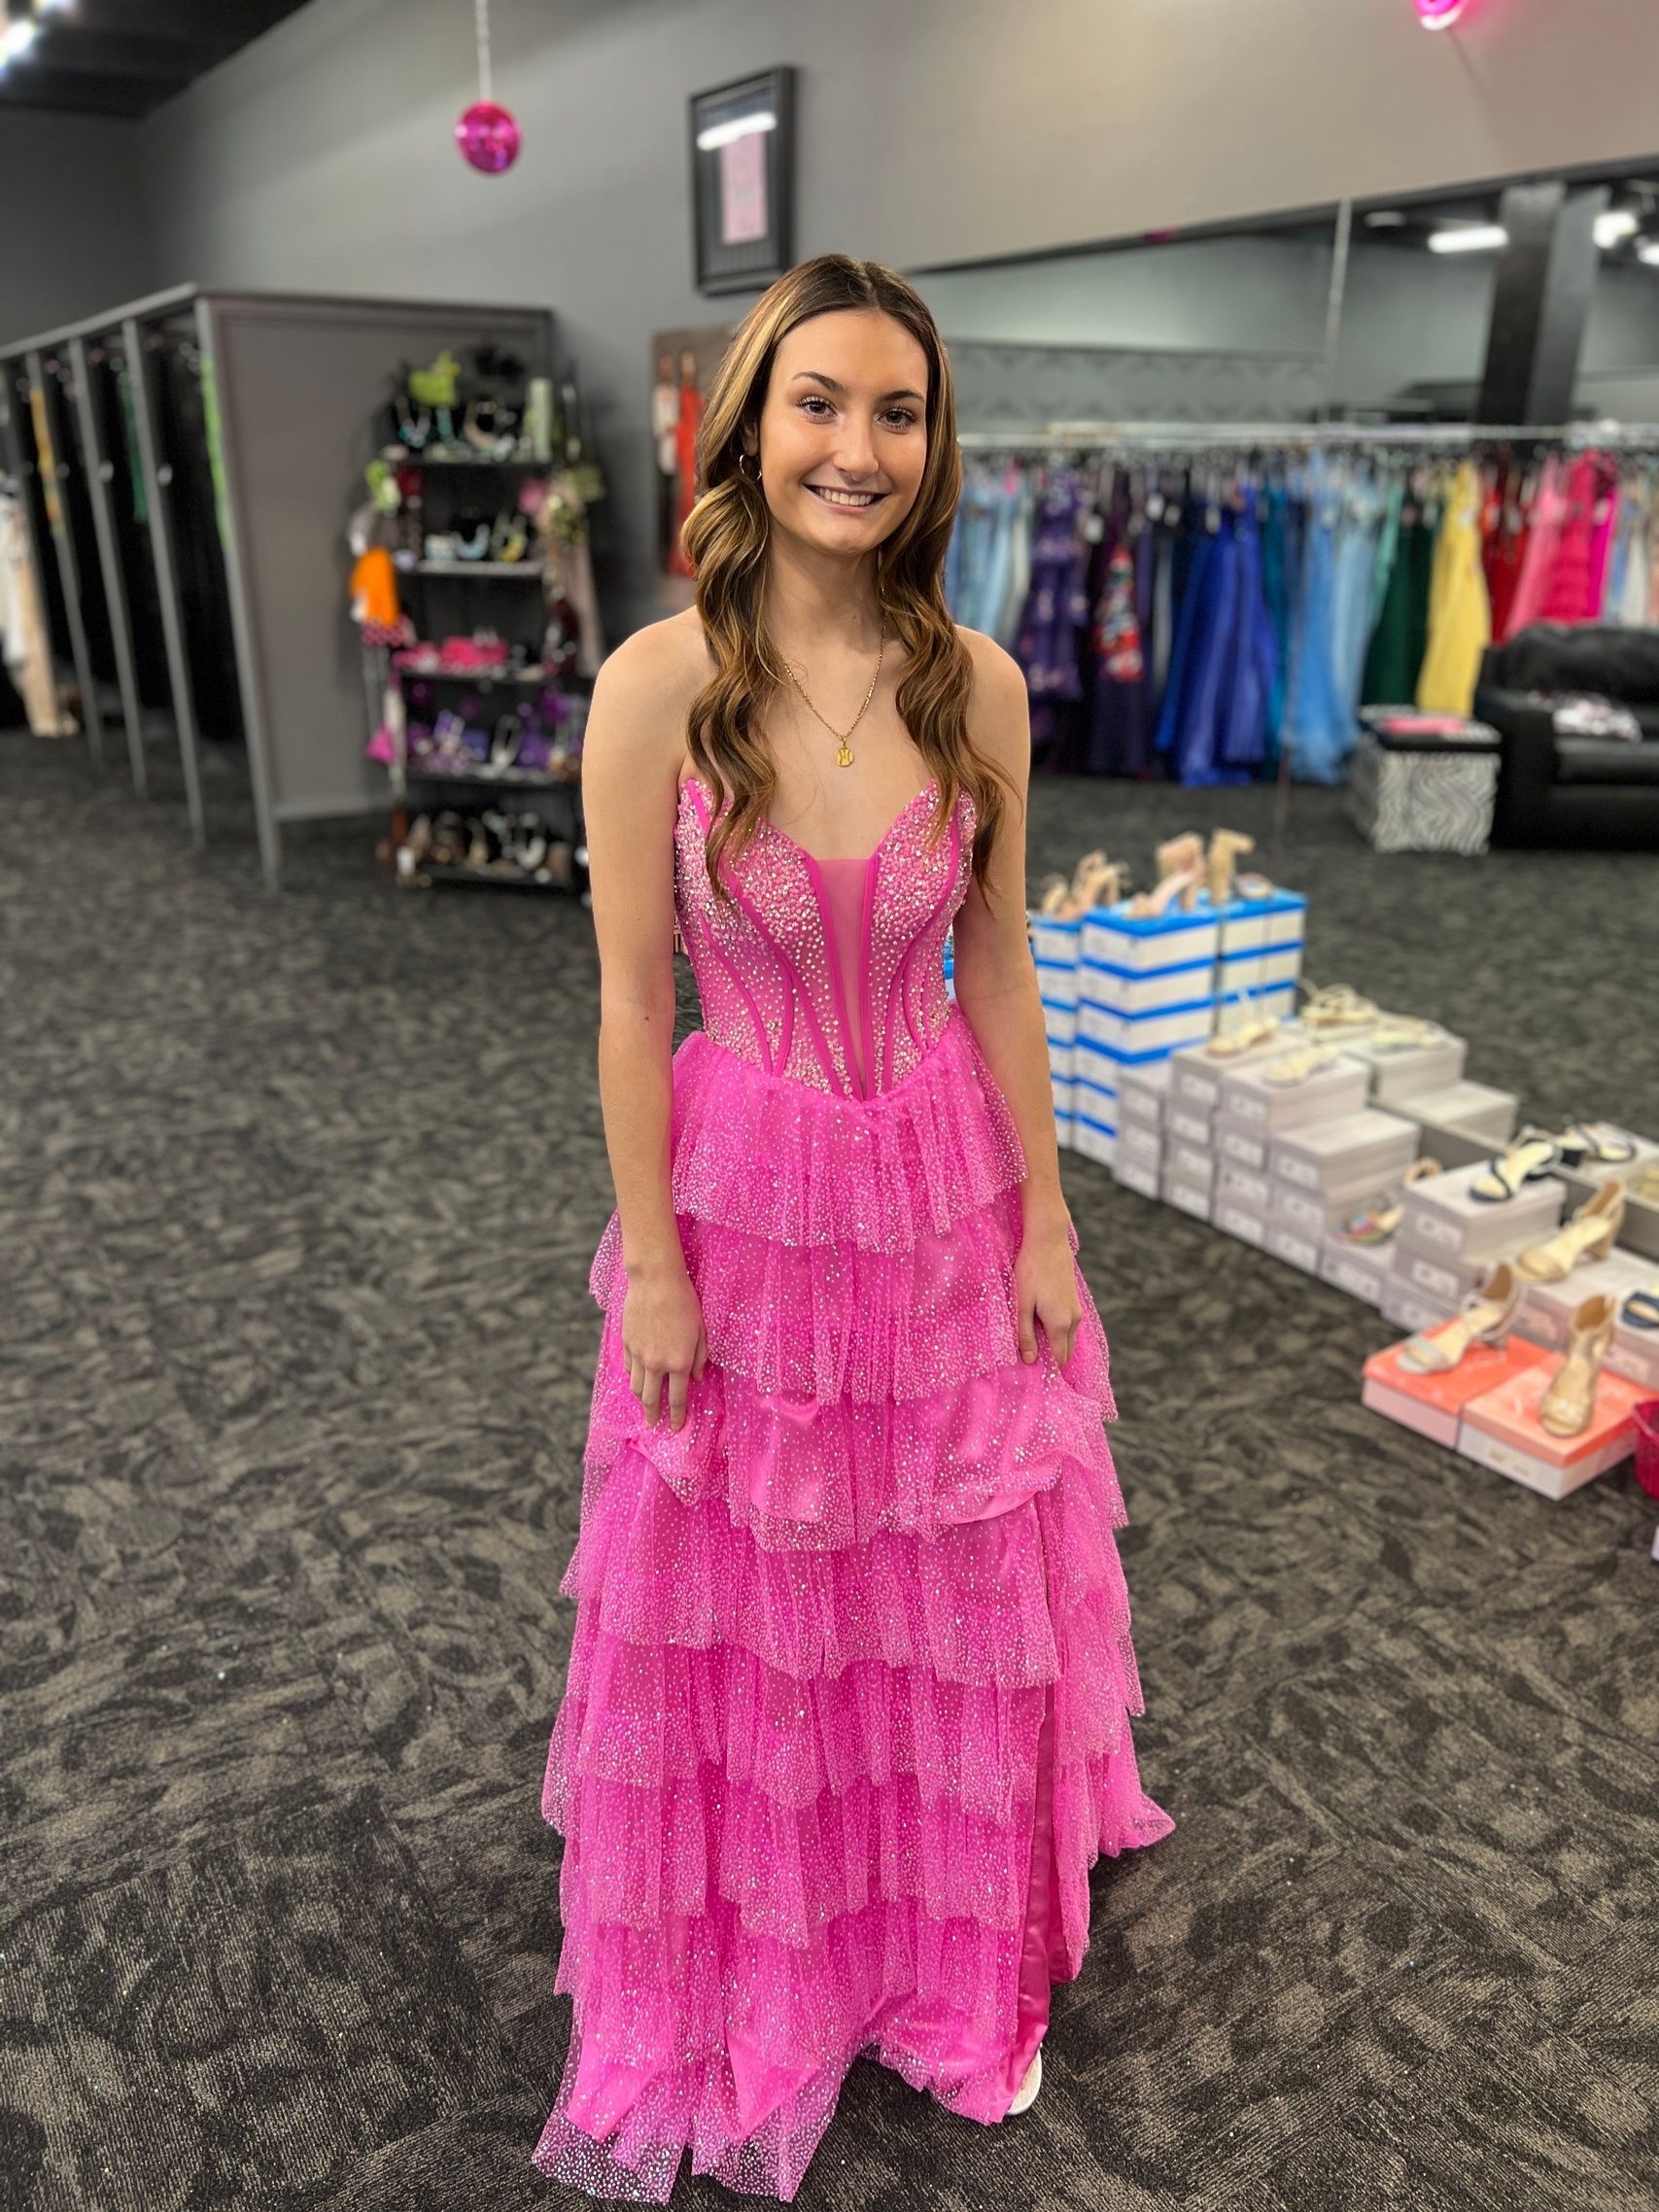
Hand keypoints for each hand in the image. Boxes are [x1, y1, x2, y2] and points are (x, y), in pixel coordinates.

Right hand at [620, 1262, 707, 1431]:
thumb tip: (697, 1379)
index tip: (675, 1428)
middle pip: (651, 1399)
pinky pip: (628, 1368)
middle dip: (653, 1416)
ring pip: (635, 1387)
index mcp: (679, 1362)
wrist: (656, 1281)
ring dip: (640, 1400)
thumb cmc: (685, 1302)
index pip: (676, 1399)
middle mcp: (657, 1364)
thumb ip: (700, 1358)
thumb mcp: (702, 1330)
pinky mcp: (627, 1343)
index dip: (676, 1417)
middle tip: (653, 1426)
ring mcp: (639, 1355)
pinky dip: (632, 1378)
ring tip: (644, 1406)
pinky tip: (636, 1380)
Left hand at [1014, 1215, 1081, 1366]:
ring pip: (1068, 1338)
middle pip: (1066, 1352)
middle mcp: (1073, 1321)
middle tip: (1031, 1365)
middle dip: (1052, 1362)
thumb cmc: (1031, 1270)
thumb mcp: (1022, 1304)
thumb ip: (1025, 1333)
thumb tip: (1029, 1360)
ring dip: (1055, 1347)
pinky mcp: (1074, 1300)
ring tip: (1033, 1348)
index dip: (1048, 1371)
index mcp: (1060, 1324)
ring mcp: (1076, 1310)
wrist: (1049, 1241)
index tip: (1033, 1377)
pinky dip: (1058, 1334)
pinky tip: (1041, 1328)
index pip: (1059, 1359)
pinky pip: (1069, 1326)